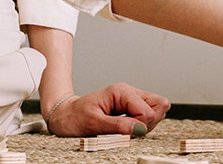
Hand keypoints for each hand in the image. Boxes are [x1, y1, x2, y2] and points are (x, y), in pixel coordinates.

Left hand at [44, 83, 170, 137]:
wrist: (63, 116)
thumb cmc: (74, 117)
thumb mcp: (93, 123)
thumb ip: (118, 126)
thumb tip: (140, 129)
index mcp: (121, 92)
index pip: (149, 111)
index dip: (140, 126)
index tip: (124, 131)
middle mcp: (129, 92)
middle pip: (159, 106)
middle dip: (147, 123)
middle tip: (127, 129)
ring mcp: (131, 99)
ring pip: (156, 111)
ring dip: (143, 125)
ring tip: (123, 128)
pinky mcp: (131, 107)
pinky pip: (147, 116)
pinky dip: (139, 126)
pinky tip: (125, 127)